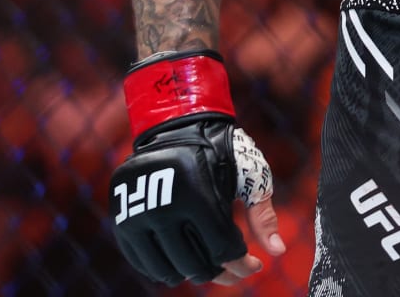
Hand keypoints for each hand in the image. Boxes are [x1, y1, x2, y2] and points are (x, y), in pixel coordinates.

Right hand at [110, 51, 285, 285]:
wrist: (176, 125)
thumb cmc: (220, 150)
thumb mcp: (247, 174)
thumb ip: (263, 214)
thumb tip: (278, 252)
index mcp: (198, 196)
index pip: (223, 250)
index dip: (242, 264)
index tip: (254, 265)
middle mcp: (164, 208)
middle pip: (196, 267)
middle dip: (222, 273)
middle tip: (233, 269)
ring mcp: (138, 217)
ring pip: (169, 271)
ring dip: (194, 273)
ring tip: (209, 262)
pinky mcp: (122, 221)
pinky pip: (144, 264)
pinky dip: (166, 268)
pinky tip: (184, 260)